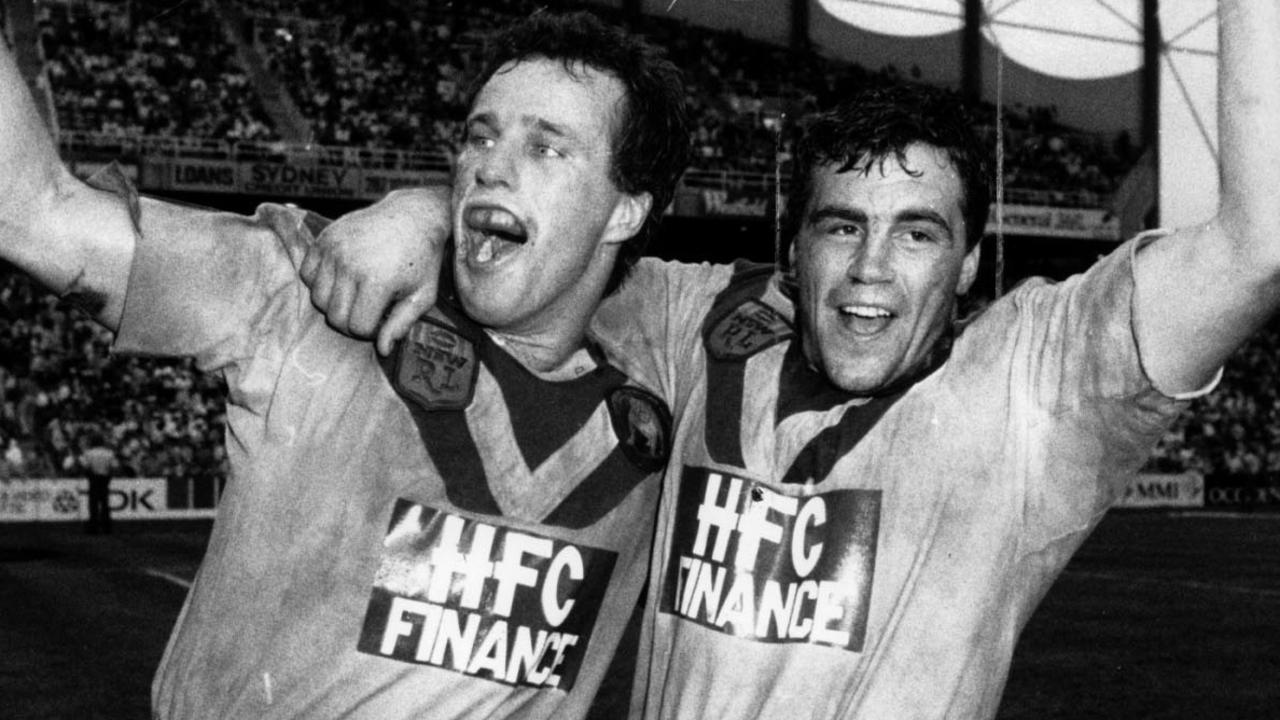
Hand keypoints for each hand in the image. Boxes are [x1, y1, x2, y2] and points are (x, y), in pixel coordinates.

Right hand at [301, 186, 451, 354]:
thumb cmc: (422, 259)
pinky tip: (342, 278)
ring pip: (317, 298)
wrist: (414, 215)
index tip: (385, 317)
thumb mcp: (422, 296)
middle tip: (370, 310)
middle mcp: (350, 265)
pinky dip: (319, 282)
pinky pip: (307, 273)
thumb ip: (401, 324)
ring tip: (357, 294)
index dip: (371, 330)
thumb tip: (382, 351)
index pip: (357, 328)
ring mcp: (334, 249)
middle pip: (334, 317)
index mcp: (377, 281)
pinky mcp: (325, 238)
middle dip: (351, 322)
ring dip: (335, 304)